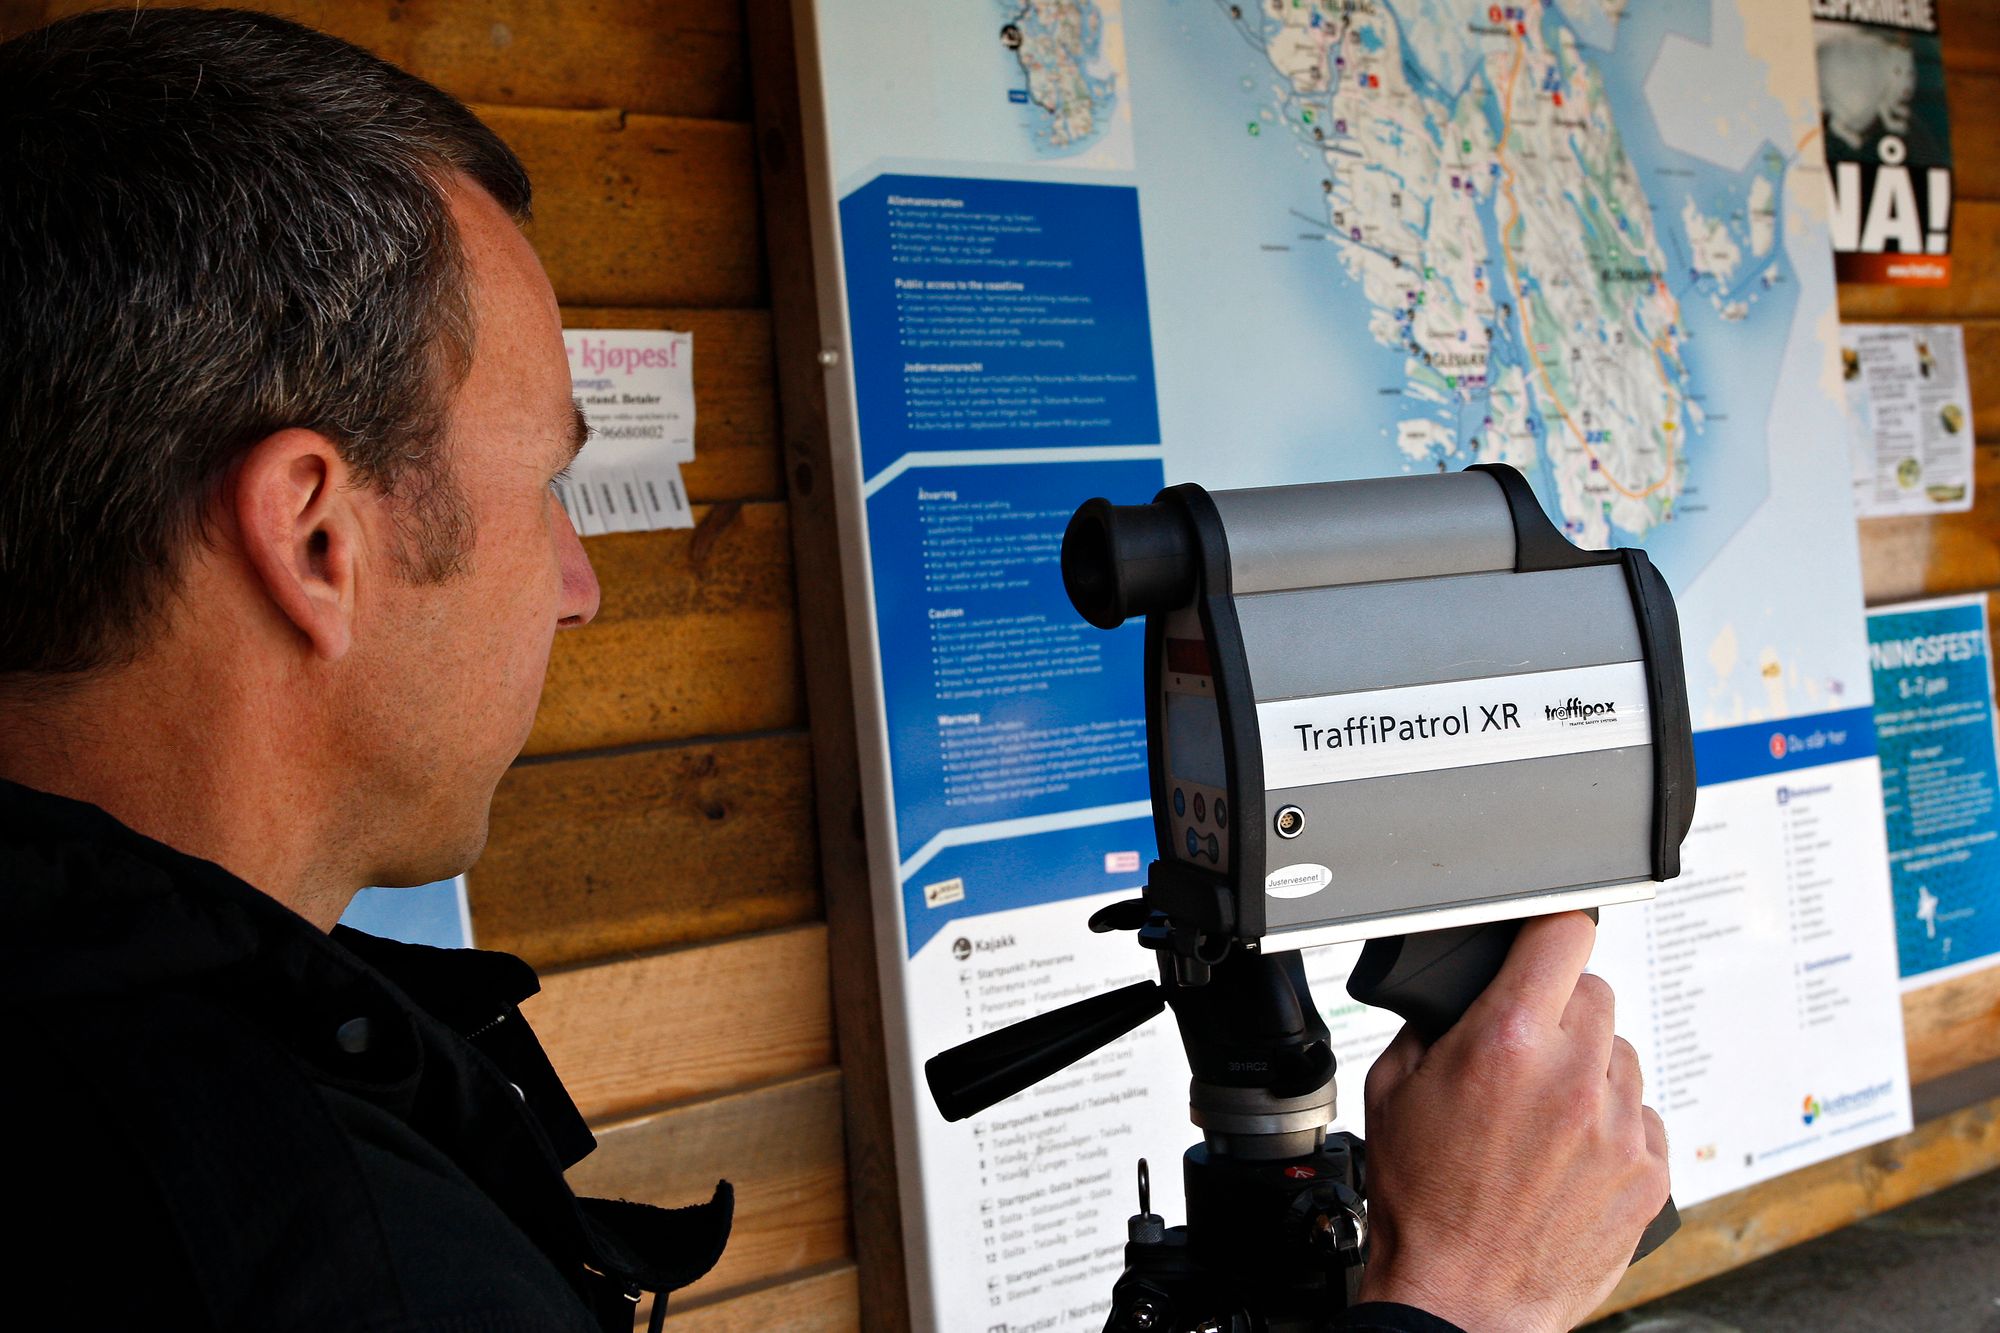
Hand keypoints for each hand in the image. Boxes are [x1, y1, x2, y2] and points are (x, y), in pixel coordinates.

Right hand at [1353, 911, 1668, 1331]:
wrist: (1462, 1298)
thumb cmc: (1423, 1205)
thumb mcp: (1391, 1090)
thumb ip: (1432, 1025)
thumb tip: (1462, 994)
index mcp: (1506, 1042)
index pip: (1564, 932)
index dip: (1549, 929)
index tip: (1542, 940)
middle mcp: (1572, 1077)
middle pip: (1594, 990)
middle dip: (1558, 1010)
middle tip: (1523, 1050)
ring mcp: (1618, 1126)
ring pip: (1621, 1054)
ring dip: (1588, 1068)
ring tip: (1543, 1115)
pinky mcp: (1648, 1172)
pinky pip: (1642, 1115)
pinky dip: (1611, 1124)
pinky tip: (1569, 1153)